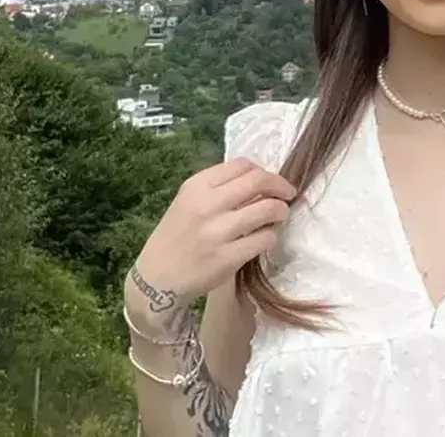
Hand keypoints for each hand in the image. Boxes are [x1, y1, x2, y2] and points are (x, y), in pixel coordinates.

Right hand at [124, 158, 295, 329]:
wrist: (157, 278)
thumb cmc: (177, 236)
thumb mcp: (188, 202)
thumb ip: (219, 188)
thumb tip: (260, 179)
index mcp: (196, 186)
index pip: (242, 165)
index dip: (263, 172)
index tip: (270, 182)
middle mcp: (206, 205)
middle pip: (259, 181)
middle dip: (281, 186)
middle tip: (288, 194)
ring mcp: (217, 232)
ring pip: (268, 209)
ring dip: (281, 211)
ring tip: (279, 216)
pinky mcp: (228, 258)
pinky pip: (265, 238)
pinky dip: (270, 236)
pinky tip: (264, 238)